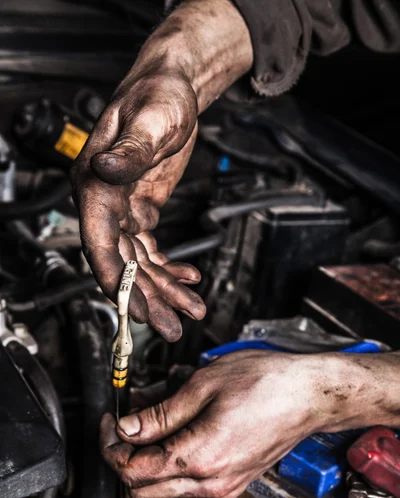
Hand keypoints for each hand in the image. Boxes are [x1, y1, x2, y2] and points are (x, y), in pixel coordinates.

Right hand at [71, 65, 203, 340]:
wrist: (172, 86)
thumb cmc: (157, 94)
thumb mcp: (151, 119)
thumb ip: (130, 149)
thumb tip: (106, 167)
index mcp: (96, 183)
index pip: (101, 244)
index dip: (119, 283)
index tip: (139, 312)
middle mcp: (104, 201)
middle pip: (123, 262)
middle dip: (148, 299)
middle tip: (172, 328)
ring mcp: (122, 207)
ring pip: (140, 261)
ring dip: (165, 289)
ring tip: (191, 310)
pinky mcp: (141, 208)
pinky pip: (151, 248)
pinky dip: (170, 267)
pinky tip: (189, 278)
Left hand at [100, 351, 323, 497]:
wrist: (309, 395)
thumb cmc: (266, 382)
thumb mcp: (204, 385)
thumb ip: (161, 413)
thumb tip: (127, 428)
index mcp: (199, 456)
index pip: (133, 469)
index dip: (111, 444)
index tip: (110, 419)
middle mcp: (211, 482)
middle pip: (142, 490)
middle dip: (123, 458)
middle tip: (123, 425)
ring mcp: (224, 488)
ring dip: (144, 471)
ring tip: (147, 433)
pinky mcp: (234, 484)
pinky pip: (187, 495)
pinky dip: (168, 475)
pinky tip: (174, 442)